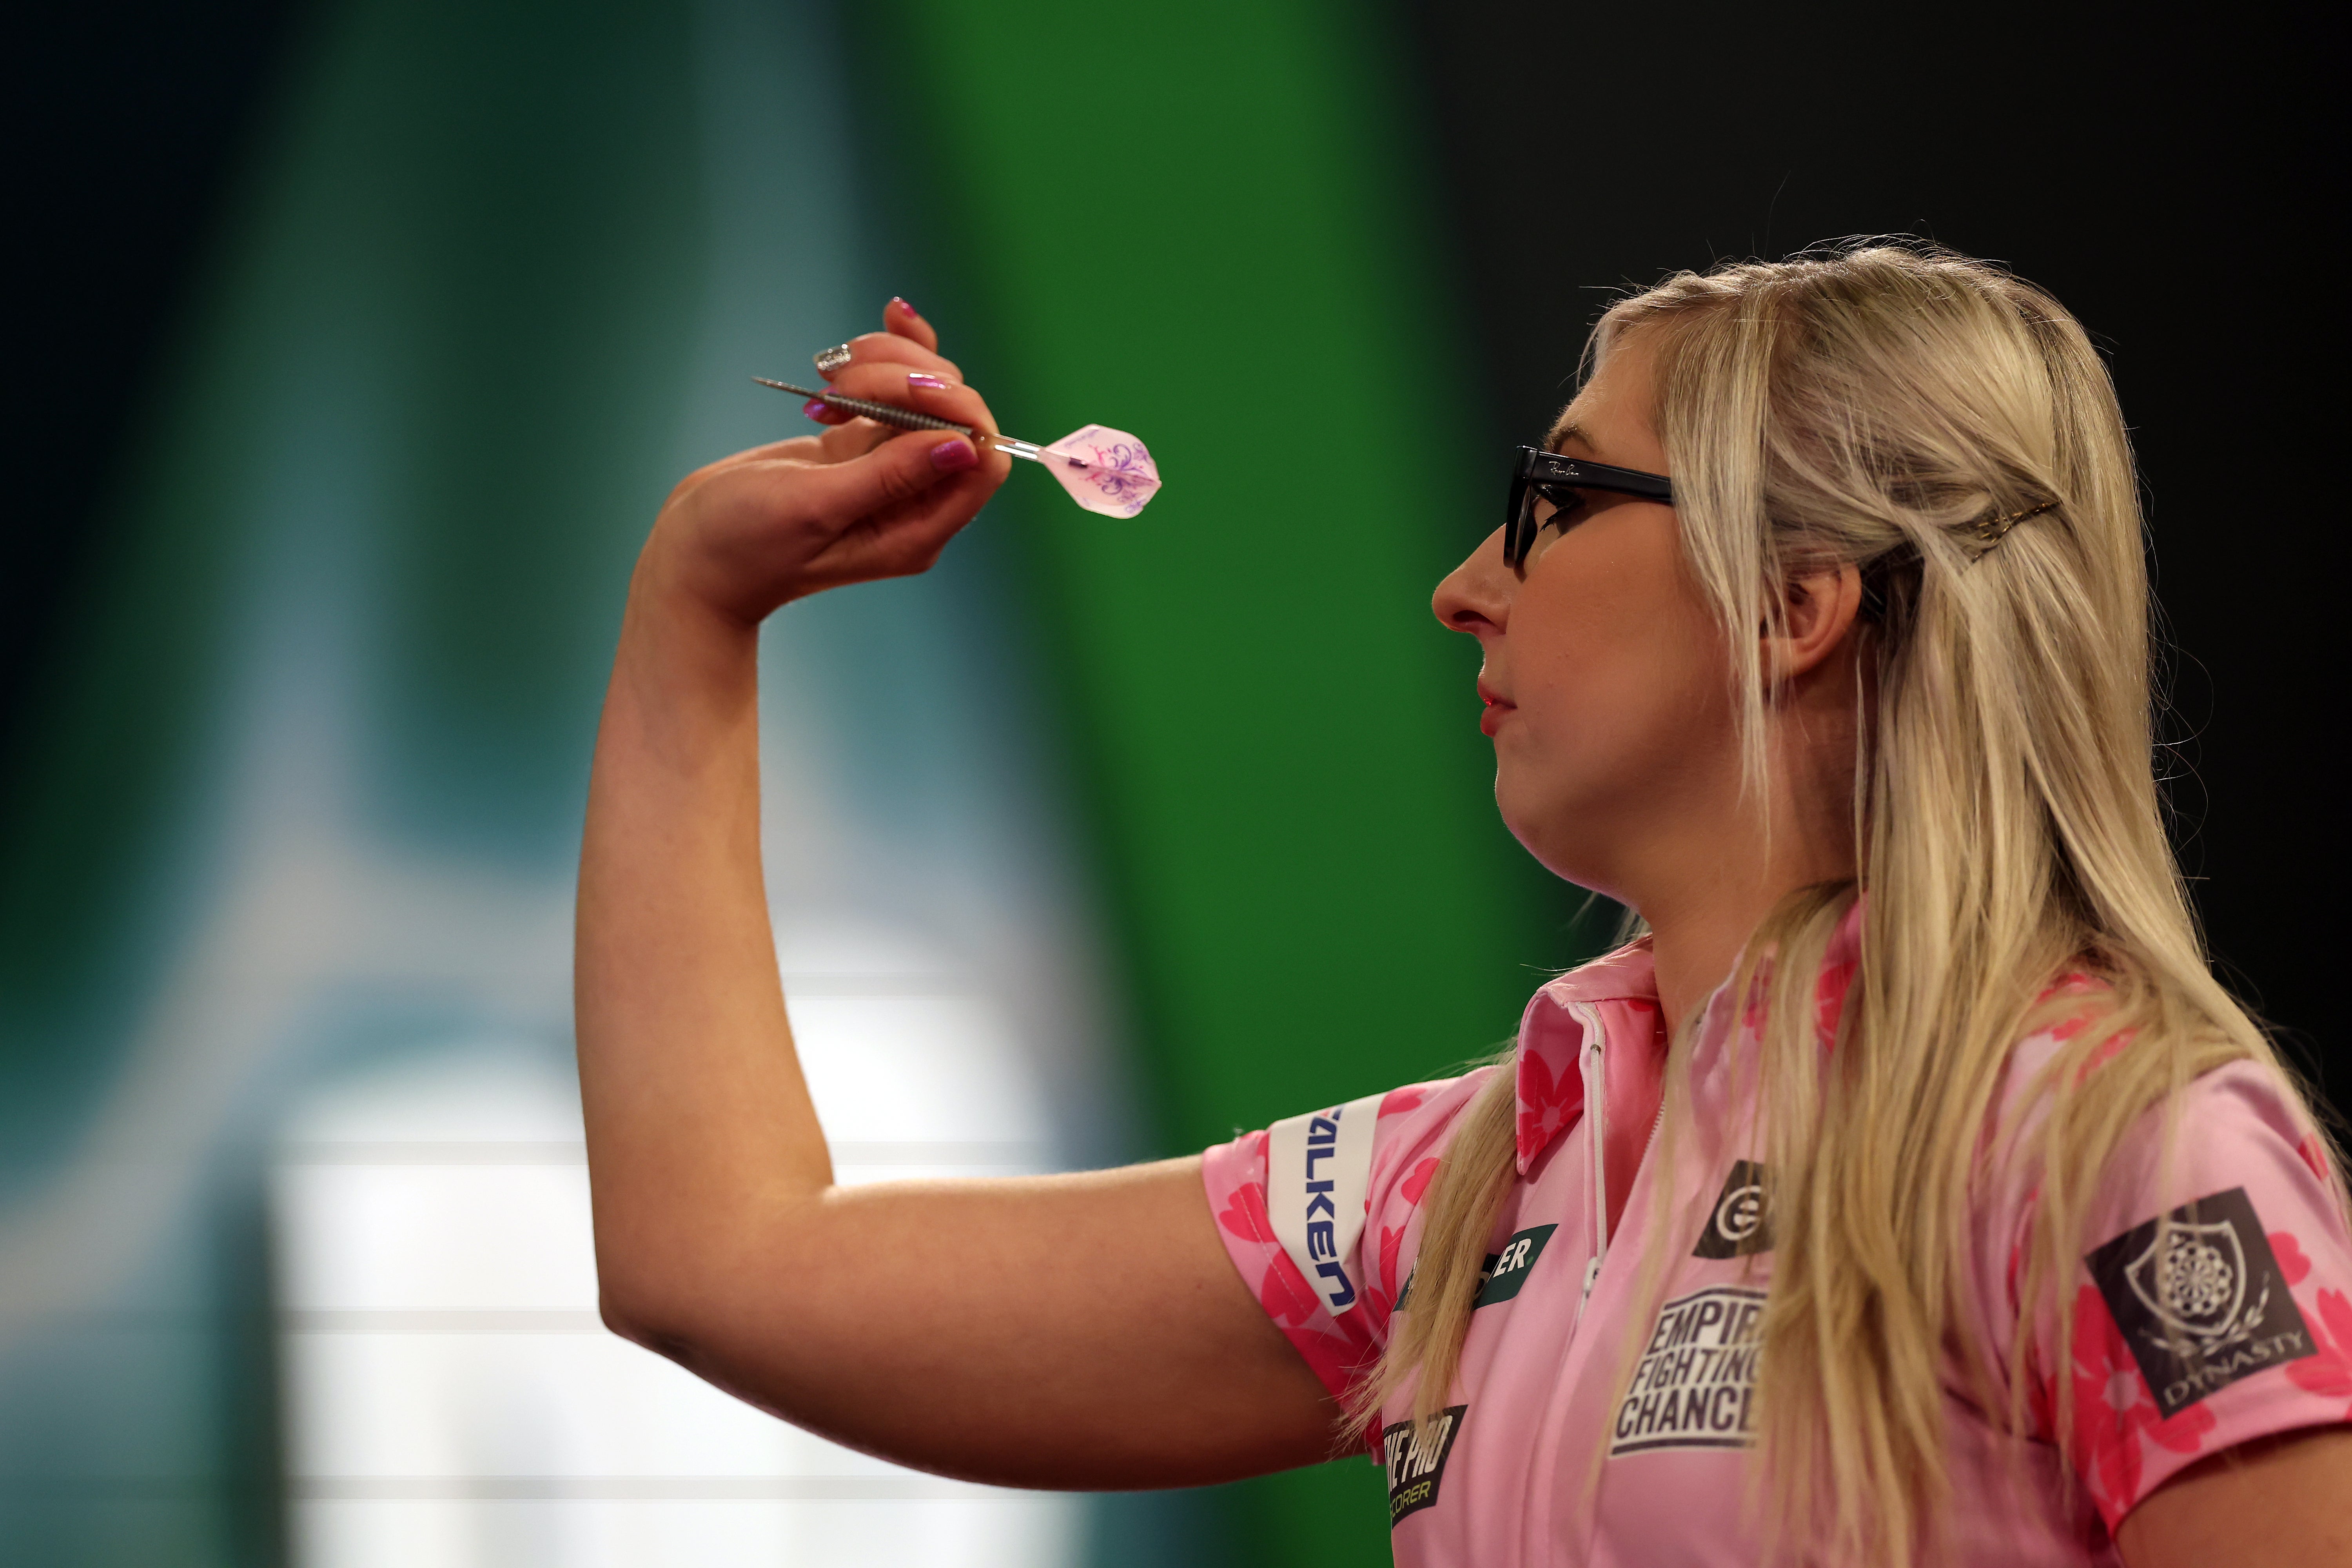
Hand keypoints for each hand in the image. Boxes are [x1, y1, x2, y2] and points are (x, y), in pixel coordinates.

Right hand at [638, 300, 1011, 624]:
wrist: (693, 555)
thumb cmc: (743, 545)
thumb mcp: (815, 509)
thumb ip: (889, 477)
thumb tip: (962, 446)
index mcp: (917, 529)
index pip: (984, 461)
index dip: (961, 412)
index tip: (907, 389)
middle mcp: (914, 501)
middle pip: (956, 415)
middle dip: (907, 379)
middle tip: (841, 384)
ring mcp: (889, 469)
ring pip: (926, 393)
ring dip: (884, 365)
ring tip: (825, 378)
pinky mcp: (860, 445)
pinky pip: (894, 392)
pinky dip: (875, 363)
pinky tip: (842, 356)